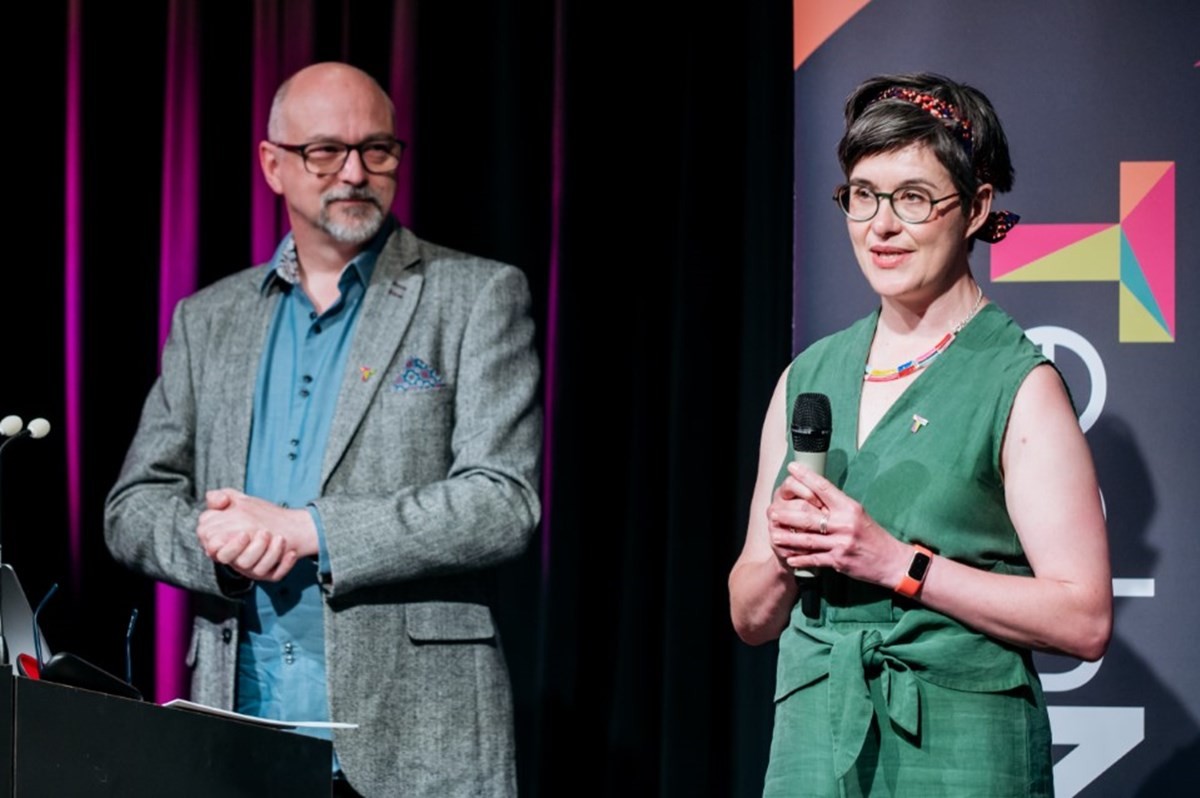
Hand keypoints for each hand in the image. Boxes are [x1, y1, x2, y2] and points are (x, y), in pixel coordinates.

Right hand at [196, 489, 317, 581]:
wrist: (281, 521)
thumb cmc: (251, 513)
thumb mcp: (235, 501)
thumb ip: (220, 497)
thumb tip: (218, 500)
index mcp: (223, 545)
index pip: (217, 552)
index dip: (230, 546)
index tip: (244, 533)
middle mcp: (237, 559)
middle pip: (240, 562)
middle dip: (253, 550)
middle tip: (265, 533)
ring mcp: (253, 568)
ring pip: (258, 570)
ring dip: (271, 554)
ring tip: (280, 538)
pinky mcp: (269, 573)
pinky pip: (275, 575)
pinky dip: (284, 565)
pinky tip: (291, 553)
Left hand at [766, 462, 908, 586]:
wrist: (893, 561)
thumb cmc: (873, 535)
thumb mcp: (858, 514)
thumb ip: (838, 506)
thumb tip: (815, 493)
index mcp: (850, 507)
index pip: (824, 488)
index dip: (806, 477)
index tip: (792, 468)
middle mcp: (845, 523)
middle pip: (809, 516)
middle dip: (787, 515)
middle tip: (772, 512)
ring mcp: (841, 543)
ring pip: (808, 539)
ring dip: (788, 538)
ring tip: (774, 536)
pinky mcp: (839, 560)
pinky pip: (815, 559)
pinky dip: (801, 559)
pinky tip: (790, 558)